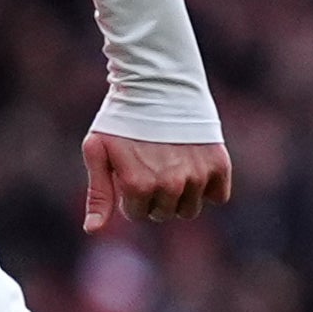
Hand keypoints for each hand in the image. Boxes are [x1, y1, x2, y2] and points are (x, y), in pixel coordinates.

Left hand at [83, 129, 232, 230]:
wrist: (159, 81)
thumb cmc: (123, 115)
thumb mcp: (99, 149)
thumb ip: (98, 193)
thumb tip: (93, 230)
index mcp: (138, 186)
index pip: (138, 214)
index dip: (131, 194)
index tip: (131, 171)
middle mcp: (170, 185)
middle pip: (164, 214)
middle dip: (155, 197)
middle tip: (152, 165)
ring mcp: (197, 176)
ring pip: (190, 209)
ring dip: (181, 194)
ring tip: (172, 165)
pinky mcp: (219, 165)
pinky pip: (218, 197)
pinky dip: (209, 187)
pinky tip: (194, 165)